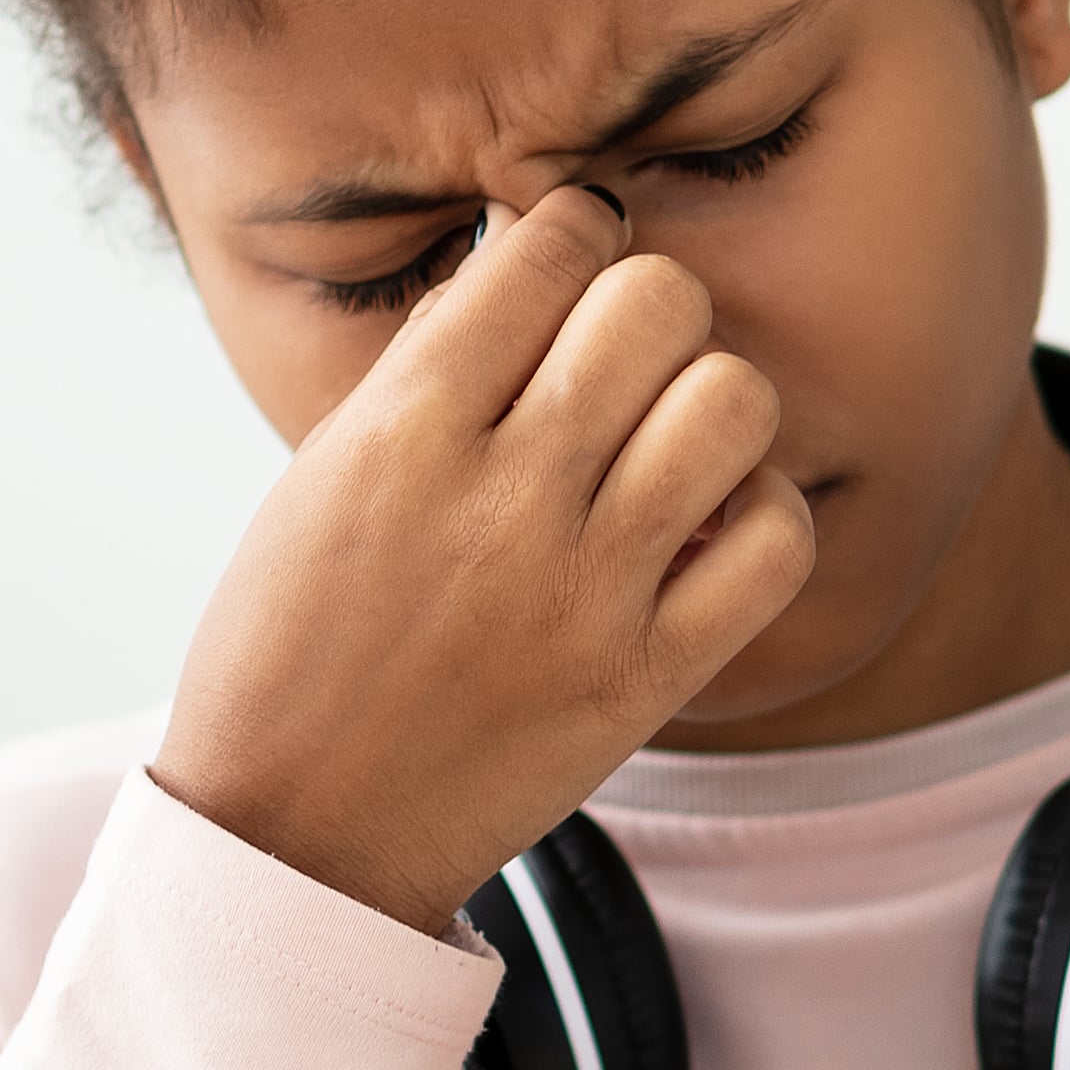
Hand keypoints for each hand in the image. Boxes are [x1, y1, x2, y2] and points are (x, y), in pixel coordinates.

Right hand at [153, 187, 817, 931]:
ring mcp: (584, 588)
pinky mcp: (646, 676)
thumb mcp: (321, 477)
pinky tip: (711, 529)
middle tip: (625, 364)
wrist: (297, 836)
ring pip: (732, 402)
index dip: (575, 234)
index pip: (546, 245)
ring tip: (673, 444)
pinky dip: (763, 517)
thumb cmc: (294, 647)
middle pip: (657, 301)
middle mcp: (503, 493)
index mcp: (403, 428)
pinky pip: (776, 543)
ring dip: (713, 404)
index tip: (570, 271)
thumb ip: (425, 371)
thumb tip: (523, 261)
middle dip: (651, 312)